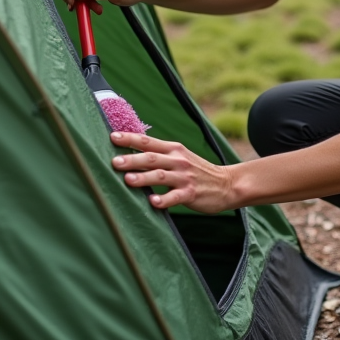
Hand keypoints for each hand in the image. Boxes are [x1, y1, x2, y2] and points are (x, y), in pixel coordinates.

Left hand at [110, 131, 235, 213]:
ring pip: (161, 176)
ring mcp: (184, 177)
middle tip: (114, 162)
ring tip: (128, 180)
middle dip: (132, 159)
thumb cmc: (197, 171)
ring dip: (144, 178)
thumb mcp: (180, 156)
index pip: (147, 141)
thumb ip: (159, 154)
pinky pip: (175, 197)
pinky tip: (153, 202)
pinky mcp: (191, 193)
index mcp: (173, 149)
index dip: (130, 138)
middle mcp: (178, 161)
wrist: (226, 184)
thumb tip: (130, 152)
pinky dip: (164, 199)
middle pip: (151, 158)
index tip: (112, 137)